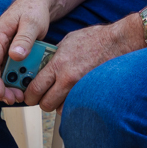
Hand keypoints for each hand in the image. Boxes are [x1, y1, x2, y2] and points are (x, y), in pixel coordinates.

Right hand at [0, 0, 53, 103]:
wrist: (37, 2)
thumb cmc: (34, 10)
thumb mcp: (32, 22)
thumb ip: (24, 38)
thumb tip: (15, 55)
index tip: (2, 94)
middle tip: (14, 99)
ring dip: (5, 86)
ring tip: (19, 96)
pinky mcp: (6, 53)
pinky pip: (5, 70)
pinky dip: (11, 80)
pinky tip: (22, 86)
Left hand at [22, 17, 140, 111]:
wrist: (118, 42)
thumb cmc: (95, 39)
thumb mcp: (67, 41)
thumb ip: (53, 55)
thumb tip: (43, 64)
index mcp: (59, 64)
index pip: (35, 88)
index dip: (28, 95)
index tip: (28, 95)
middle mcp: (68, 79)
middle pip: (46, 104)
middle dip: (42, 102)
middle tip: (43, 97)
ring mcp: (81, 88)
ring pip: (60, 108)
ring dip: (58, 104)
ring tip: (60, 94)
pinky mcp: (92, 93)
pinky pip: (76, 106)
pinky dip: (72, 104)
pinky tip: (72, 95)